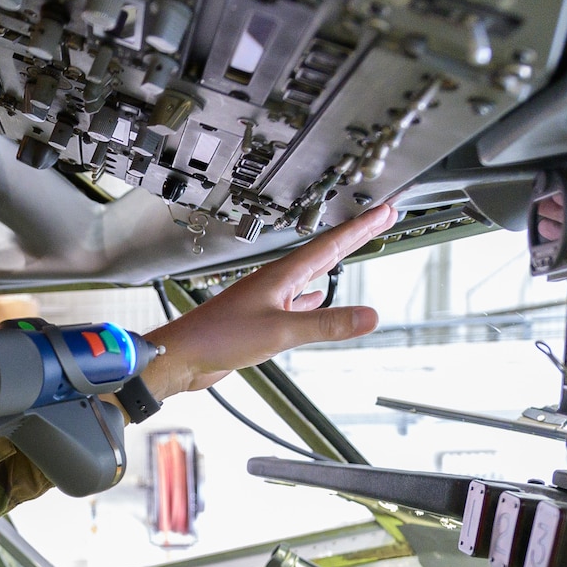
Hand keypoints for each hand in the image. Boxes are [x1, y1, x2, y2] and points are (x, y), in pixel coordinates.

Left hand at [143, 203, 392, 397]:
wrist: (182, 355)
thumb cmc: (218, 337)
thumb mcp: (280, 331)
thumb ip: (326, 325)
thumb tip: (371, 316)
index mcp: (282, 276)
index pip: (331, 245)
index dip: (360, 228)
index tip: (384, 211)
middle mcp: (277, 282)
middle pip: (324, 253)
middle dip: (354, 237)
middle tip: (380, 219)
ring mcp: (268, 299)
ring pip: (310, 275)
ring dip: (335, 262)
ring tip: (353, 250)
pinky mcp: (261, 319)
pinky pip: (295, 302)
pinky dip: (311, 297)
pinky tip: (316, 298)